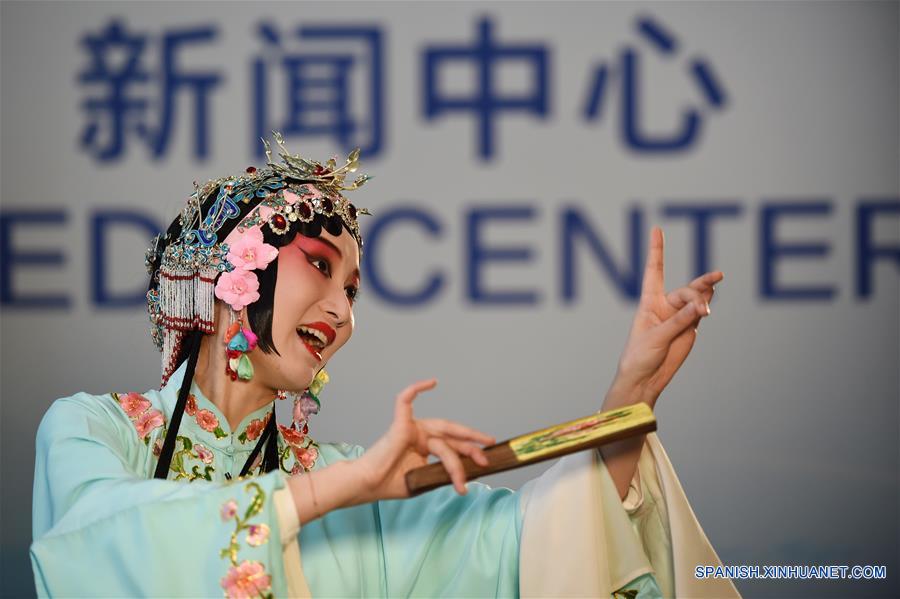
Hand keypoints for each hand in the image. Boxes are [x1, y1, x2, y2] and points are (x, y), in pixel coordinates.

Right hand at [352, 380, 495, 499]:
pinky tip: (432, 382)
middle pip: (452, 436)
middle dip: (473, 446)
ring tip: (479, 460)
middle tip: (488, 457)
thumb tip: (464, 475)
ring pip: (443, 436)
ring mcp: (411, 427)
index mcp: (423, 446)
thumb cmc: (388, 484)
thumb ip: (441, 473)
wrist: (367, 485)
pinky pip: (406, 400)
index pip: (451, 445)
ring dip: (461, 450)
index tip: (485, 462)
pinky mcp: (400, 423)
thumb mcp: (424, 479)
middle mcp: (420, 434)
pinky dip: (416, 388)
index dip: (469, 452)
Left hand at [606, 227, 721, 408]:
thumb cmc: (640, 355)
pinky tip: (712, 295)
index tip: (656, 229)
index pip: (654, 271)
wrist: (645, 378)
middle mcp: (664, 305)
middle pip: (686, 290)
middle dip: (696, 295)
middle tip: (702, 309)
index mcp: (649, 302)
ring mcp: (679, 316)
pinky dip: (707, 302)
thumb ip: (680, 320)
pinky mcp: (690, 328)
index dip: (656, 250)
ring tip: (708, 306)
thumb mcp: (657, 336)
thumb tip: (702, 305)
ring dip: (705, 296)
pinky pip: (701, 310)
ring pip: (697, 298)